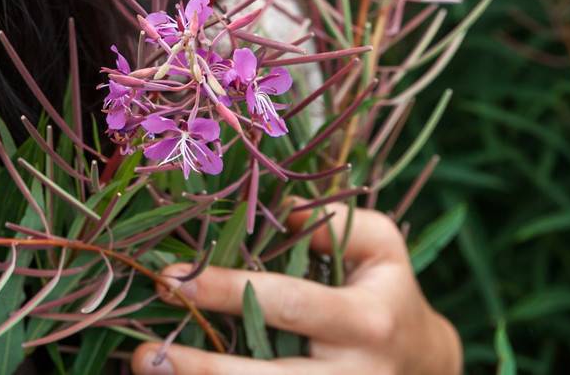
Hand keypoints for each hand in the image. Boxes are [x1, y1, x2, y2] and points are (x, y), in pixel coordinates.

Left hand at [131, 203, 462, 373]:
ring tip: (146, 369)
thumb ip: (333, 220)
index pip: (286, 303)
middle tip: (145, 354)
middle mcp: (351, 374)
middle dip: (204, 370)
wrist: (424, 365)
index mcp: (364, 319)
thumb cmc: (387, 292)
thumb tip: (278, 210)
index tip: (171, 279)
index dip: (226, 291)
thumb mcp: (379, 246)